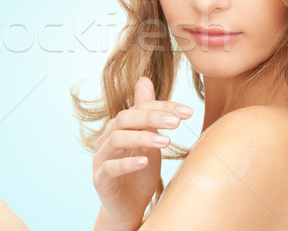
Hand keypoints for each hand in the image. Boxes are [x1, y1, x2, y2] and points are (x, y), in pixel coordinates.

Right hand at [92, 77, 192, 229]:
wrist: (128, 207)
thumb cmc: (139, 172)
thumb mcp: (148, 141)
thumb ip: (146, 114)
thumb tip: (144, 79)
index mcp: (119, 127)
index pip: (138, 109)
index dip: (162, 108)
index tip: (187, 112)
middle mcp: (106, 138)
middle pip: (125, 119)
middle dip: (151, 117)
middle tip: (176, 122)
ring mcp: (101, 158)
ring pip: (117, 139)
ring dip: (142, 138)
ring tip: (166, 142)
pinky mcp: (100, 179)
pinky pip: (110, 167)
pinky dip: (127, 163)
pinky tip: (145, 162)